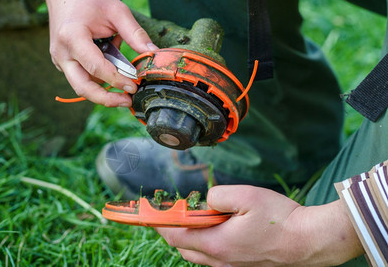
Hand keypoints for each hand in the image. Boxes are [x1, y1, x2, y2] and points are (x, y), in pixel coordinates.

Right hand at [41, 0, 156, 106]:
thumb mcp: (117, 11)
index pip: (96, 67)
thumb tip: (153, 54)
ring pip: (81, 86)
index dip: (116, 80)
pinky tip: (111, 70)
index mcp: (72, 37)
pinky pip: (81, 78)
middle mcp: (62, 53)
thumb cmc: (90, 0)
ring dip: (103, 90)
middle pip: (82, 87)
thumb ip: (135, 33)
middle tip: (128, 101)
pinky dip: (98, 79)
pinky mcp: (62, 64)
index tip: (133, 87)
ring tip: (124, 87)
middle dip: (106, 99)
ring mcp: (59, 60)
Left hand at [156, 185, 362, 265]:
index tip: (148, 214)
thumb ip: (218, 195)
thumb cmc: (280, 219)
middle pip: (184, 247)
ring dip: (189, 238)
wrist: (309, 242)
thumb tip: (206, 200)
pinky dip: (205, 244)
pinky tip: (217, 230)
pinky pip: (213, 258)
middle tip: (173, 212)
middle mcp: (220, 260)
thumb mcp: (246, 196)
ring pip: (198, 255)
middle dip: (173, 230)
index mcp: (217, 243)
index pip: (175, 236)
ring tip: (195, 219)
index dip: (159, 223)